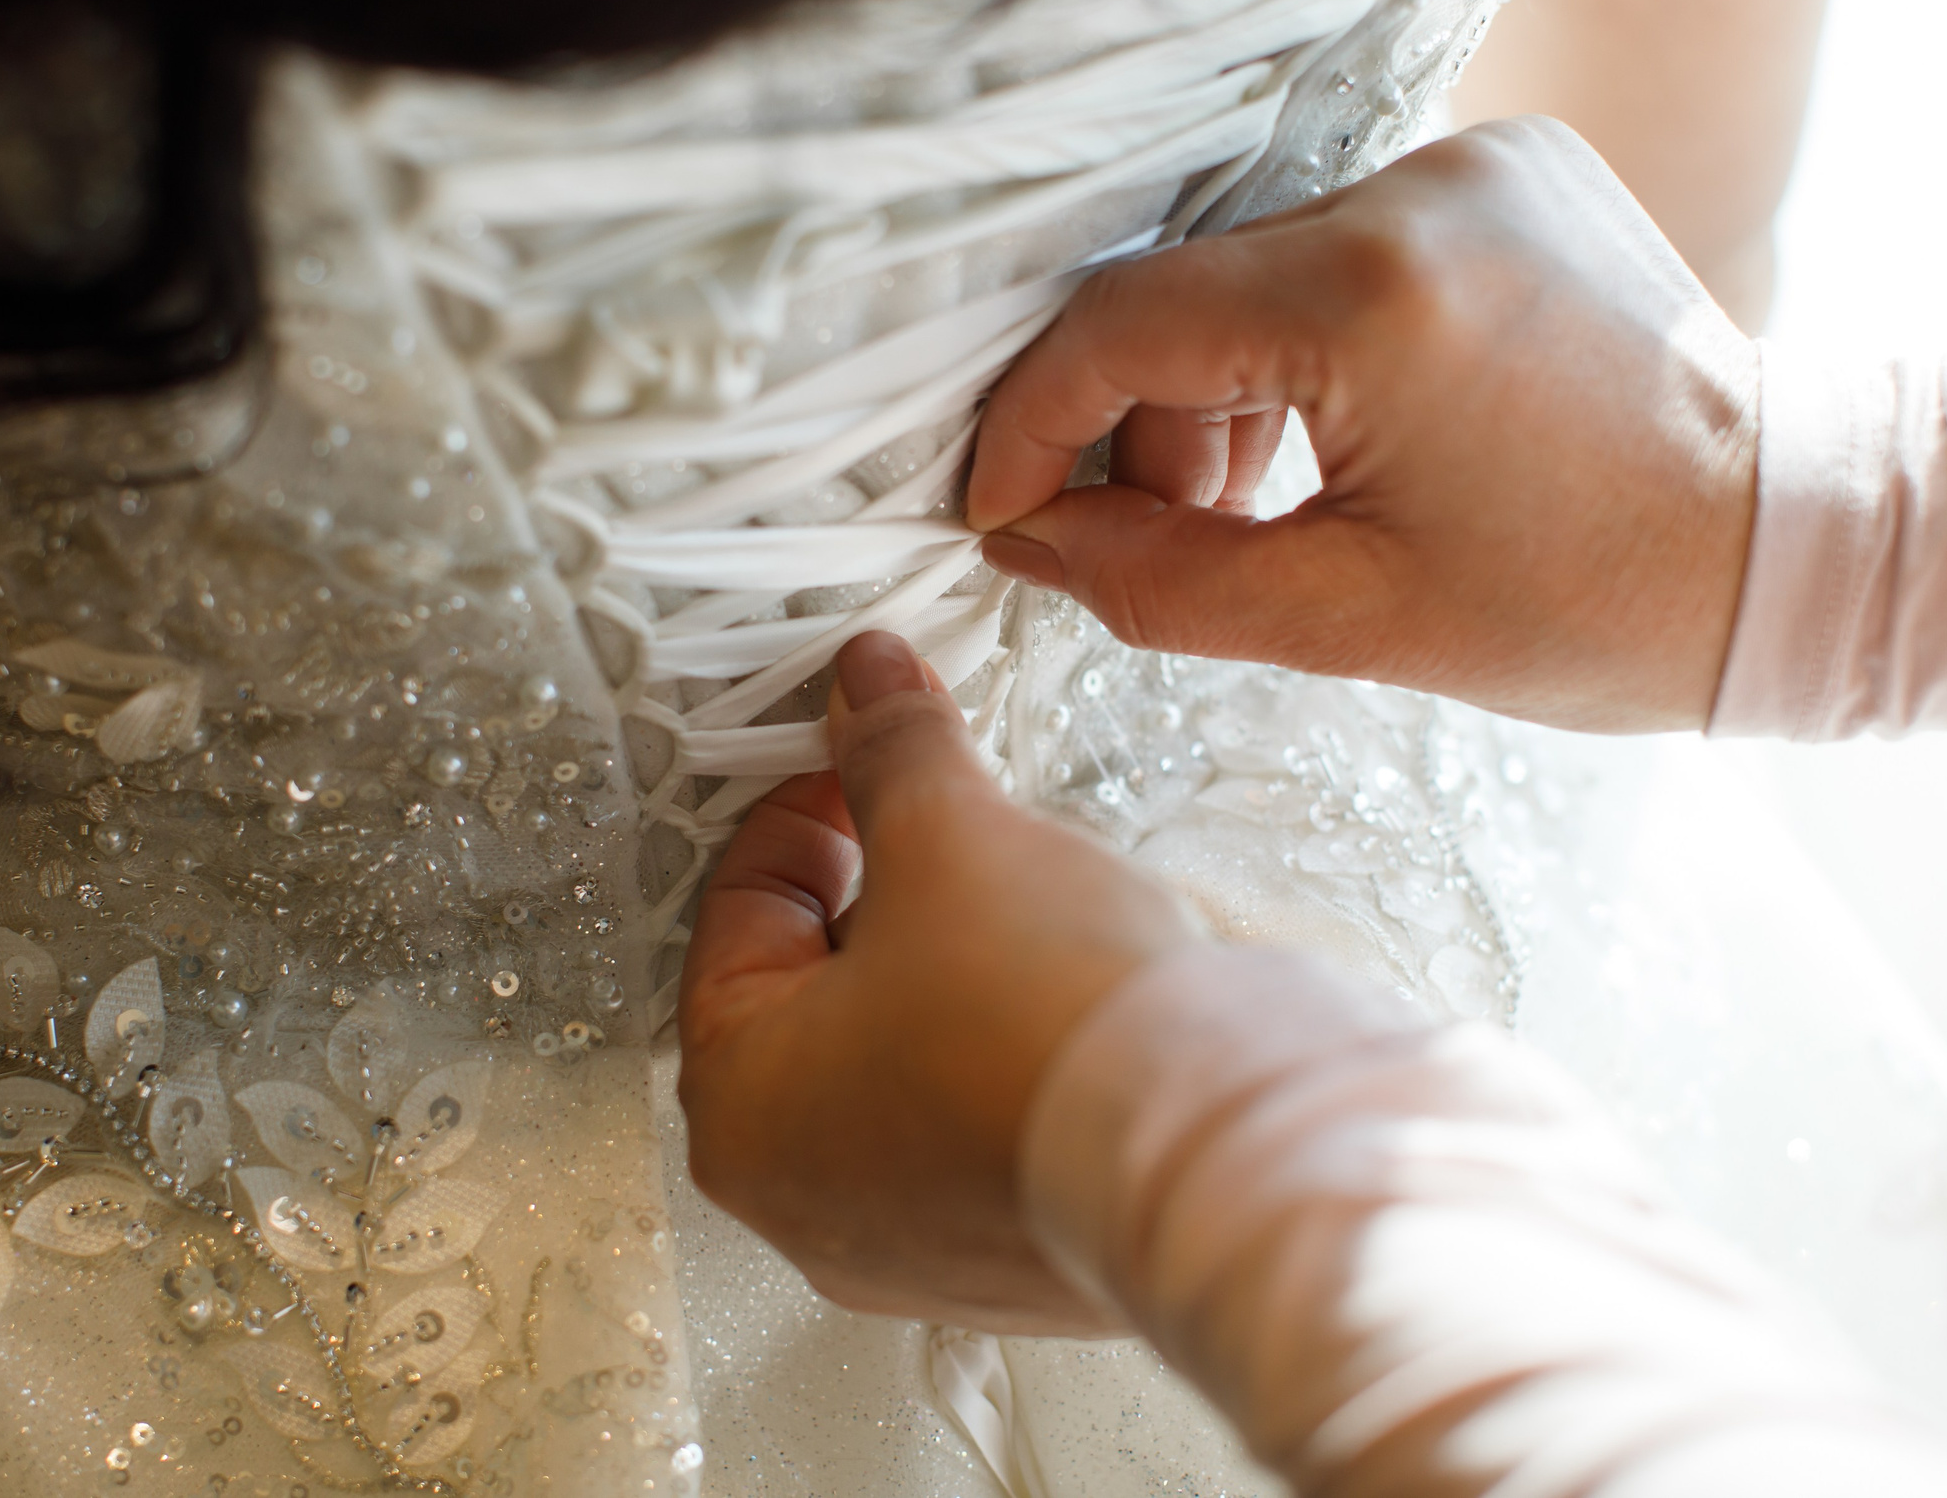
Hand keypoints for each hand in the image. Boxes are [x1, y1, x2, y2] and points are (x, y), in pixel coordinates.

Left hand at [678, 631, 1194, 1331]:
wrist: (1209, 1151)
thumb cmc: (1048, 1033)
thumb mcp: (949, 838)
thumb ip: (893, 752)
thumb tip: (870, 692)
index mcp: (740, 1110)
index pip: (738, 916)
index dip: (806, 814)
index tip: (861, 768)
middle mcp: (804, 1200)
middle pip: (818, 989)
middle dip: (885, 892)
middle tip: (947, 829)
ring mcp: (908, 1241)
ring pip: (904, 1055)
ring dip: (953, 969)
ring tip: (1025, 913)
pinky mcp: (1008, 1253)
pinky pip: (980, 1120)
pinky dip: (1010, 1051)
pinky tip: (1066, 1000)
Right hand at [966, 117, 1759, 732]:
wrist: (1793, 548)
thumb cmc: (1598, 604)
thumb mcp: (1351, 621)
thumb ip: (1158, 579)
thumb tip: (1031, 539)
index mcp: (1376, 298)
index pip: (1121, 325)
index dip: (1033, 424)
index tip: (1003, 510)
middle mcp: (1418, 191)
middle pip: (1187, 294)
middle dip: (1138, 425)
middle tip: (1150, 537)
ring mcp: (1473, 163)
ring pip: (1258, 269)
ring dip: (1220, 385)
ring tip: (1255, 502)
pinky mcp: (1511, 169)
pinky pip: (1342, 247)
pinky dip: (1304, 343)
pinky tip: (1335, 436)